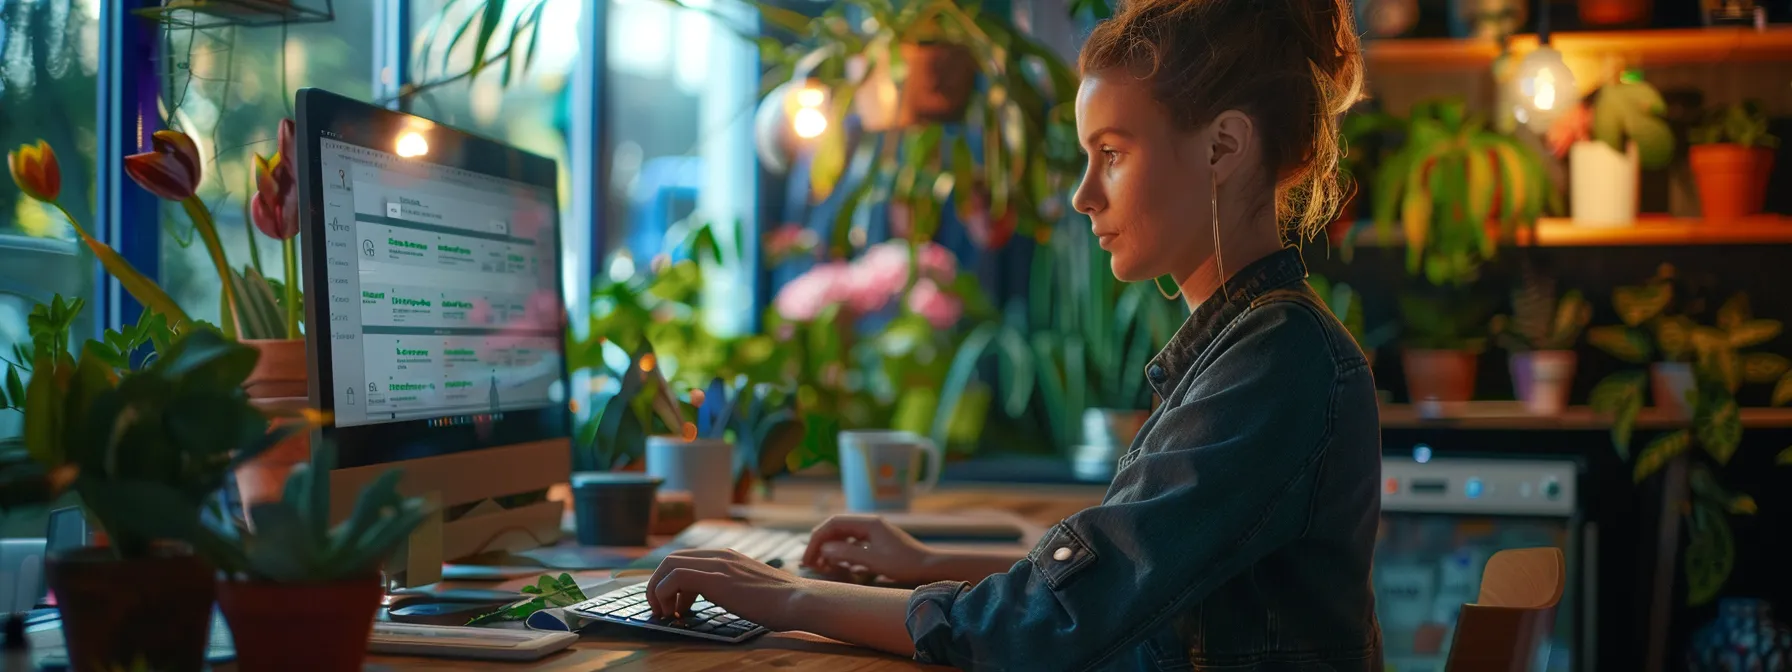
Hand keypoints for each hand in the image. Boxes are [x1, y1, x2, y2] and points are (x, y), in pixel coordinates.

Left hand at [645, 549, 808, 629]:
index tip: (673, 604)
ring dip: (658, 590)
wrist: (797, 601)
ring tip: (666, 613)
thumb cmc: (781, 602)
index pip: (686, 558)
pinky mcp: (716, 578)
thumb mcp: (751, 588)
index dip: (671, 580)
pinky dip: (665, 594)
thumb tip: (719, 599)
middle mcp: (720, 555)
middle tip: (663, 609)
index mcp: (728, 556)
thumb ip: (732, 587)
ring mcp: (718, 564)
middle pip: (671, 558)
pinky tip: (675, 614)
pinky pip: (674, 578)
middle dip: (658, 584)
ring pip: (668, 565)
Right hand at [801, 514, 937, 584]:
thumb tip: (824, 550)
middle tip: (810, 564)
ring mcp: (873, 534)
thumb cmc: (905, 564)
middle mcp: (869, 525)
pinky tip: (840, 568)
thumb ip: (847, 554)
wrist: (930, 567)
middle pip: (835, 530)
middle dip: (821, 545)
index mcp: (868, 523)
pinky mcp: (876, 544)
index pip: (833, 524)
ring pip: (843, 538)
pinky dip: (842, 556)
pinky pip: (852, 546)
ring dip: (830, 551)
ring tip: (823, 568)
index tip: (808, 558)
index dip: (817, 539)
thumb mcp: (873, 560)